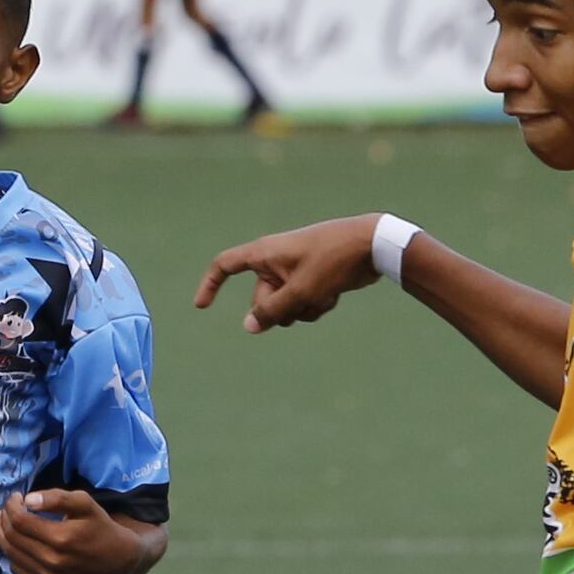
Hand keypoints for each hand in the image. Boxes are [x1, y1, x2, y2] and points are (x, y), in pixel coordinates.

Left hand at [0, 486, 146, 573]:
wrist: (115, 560)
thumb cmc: (99, 527)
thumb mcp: (85, 503)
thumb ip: (57, 498)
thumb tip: (29, 500)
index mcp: (60, 538)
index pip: (20, 521)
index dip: (12, 506)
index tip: (15, 497)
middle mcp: (51, 561)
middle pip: (12, 537)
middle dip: (4, 519)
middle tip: (7, 509)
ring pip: (11, 554)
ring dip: (3, 535)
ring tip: (5, 522)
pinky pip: (18, 569)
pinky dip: (12, 553)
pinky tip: (16, 542)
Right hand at [192, 216, 384, 332]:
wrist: (372, 246)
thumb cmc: (333, 261)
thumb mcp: (300, 291)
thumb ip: (272, 311)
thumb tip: (249, 327)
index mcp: (264, 253)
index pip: (226, 265)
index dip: (210, 284)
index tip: (201, 306)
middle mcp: (275, 261)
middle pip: (260, 299)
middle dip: (279, 310)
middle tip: (302, 302)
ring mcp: (293, 271)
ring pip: (284, 306)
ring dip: (302, 310)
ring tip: (323, 296)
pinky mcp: (311, 279)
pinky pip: (302, 303)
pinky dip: (315, 305)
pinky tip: (334, 295)